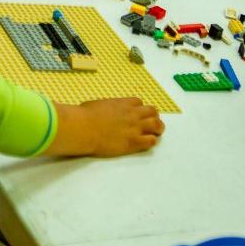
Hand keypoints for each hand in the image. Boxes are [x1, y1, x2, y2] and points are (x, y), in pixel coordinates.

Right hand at [49, 97, 163, 156]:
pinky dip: (152, 141)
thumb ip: (105, 107)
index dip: (139, 109)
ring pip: (156, 125)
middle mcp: (133, 113)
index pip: (139, 103)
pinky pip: (151, 141)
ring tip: (157, 132)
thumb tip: (101, 110)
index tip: (137, 114)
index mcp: (123, 103)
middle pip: (152, 112)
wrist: (85, 128)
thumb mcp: (97, 104)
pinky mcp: (134, 142)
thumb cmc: (85, 114)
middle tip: (151, 123)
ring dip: (158, 128)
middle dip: (153, 116)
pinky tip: (148, 142)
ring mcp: (135, 127)